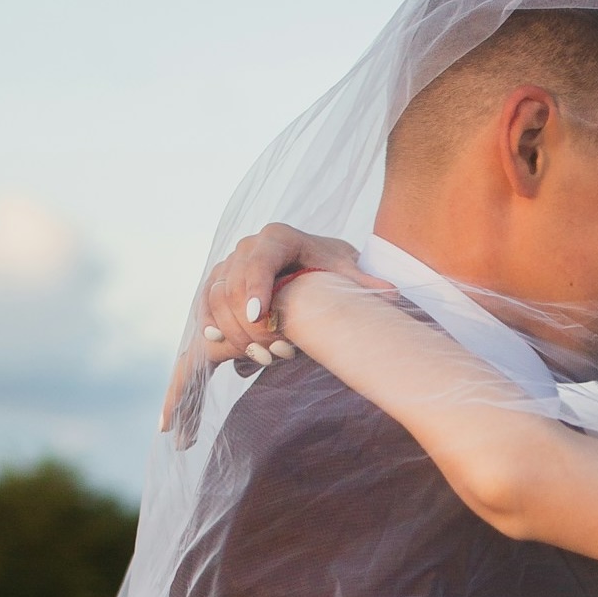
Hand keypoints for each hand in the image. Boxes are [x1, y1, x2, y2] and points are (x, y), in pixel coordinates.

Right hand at [197, 224, 365, 365]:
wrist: (311, 260)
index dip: (256, 290)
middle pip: (234, 288)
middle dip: (251, 326)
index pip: (259, 263)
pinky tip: (218, 343)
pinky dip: (208, 325)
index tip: (261, 317)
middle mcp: (247, 247)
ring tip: (264, 358)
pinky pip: (205, 305)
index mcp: (277, 238)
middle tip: (277, 354)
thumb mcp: (347, 271)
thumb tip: (392, 293)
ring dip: (235, 334)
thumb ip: (362, 282)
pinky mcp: (219, 284)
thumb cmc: (330, 266)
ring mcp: (230, 265)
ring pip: (216, 300)